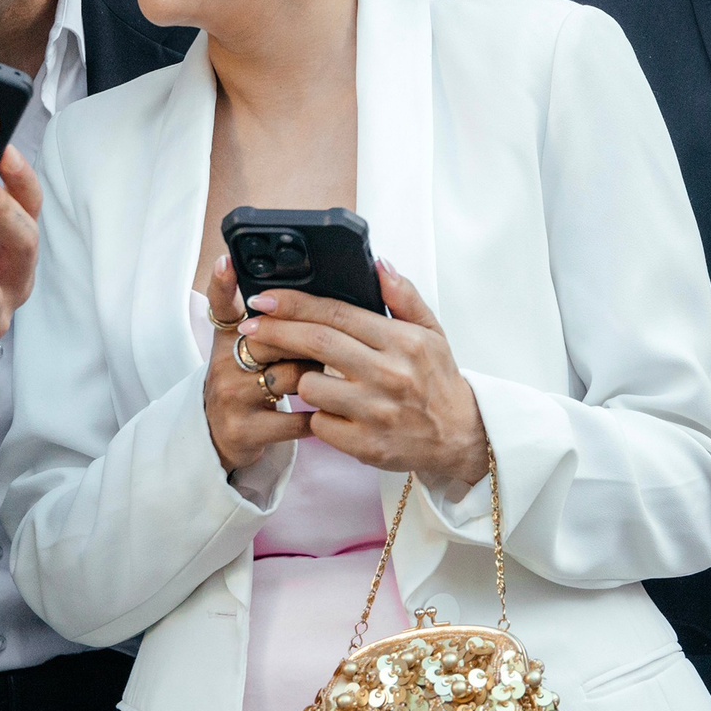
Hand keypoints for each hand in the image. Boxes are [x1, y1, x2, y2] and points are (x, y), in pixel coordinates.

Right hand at [203, 254, 314, 476]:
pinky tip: (331, 410)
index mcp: (230, 336)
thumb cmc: (250, 380)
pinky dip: (319, 413)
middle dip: (311, 340)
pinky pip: (295, 418)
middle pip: (273, 338)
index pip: (223, 303)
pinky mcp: (243, 429)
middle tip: (337, 341)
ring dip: (320, 375)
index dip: (223, 282)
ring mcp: (232, 397)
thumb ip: (270, 315)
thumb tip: (291, 279)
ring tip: (335, 375)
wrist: (224, 436)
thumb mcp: (248, 344)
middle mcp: (225, 363)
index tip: (228, 261)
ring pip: (291, 376)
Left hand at [238, 259, 488, 496]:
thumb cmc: (438, 380)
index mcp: (402, 341)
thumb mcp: (431, 332)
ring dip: (300, 379)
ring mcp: (376, 412)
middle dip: (275, 331)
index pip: (337, 313)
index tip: (264, 299)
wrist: (459, 437)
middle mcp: (389, 374)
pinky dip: (318, 415)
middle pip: (315, 344)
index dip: (295, 304)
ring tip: (310, 376)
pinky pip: (318, 423)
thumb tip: (379, 265)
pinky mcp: (365, 445)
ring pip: (310, 386)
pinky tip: (332, 410)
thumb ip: (404, 296)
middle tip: (251, 327)